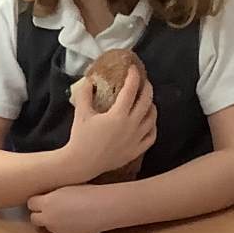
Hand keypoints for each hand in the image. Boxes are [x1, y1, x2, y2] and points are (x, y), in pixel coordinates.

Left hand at [27, 185, 116, 232]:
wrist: (103, 207)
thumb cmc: (89, 193)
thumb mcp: (66, 188)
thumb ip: (53, 194)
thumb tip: (47, 196)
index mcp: (47, 202)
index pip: (30, 203)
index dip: (37, 202)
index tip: (42, 200)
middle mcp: (48, 217)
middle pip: (34, 219)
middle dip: (40, 215)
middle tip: (50, 210)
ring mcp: (56, 229)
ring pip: (47, 227)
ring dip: (52, 222)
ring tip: (67, 215)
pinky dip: (64, 229)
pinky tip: (76, 222)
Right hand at [63, 64, 153, 181]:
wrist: (82, 163)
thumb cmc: (81, 137)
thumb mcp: (81, 113)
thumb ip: (85, 94)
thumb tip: (89, 80)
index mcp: (118, 115)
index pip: (131, 90)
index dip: (133, 76)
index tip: (132, 69)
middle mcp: (131, 126)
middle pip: (146, 101)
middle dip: (147, 88)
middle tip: (143, 81)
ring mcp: (136, 139)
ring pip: (152, 118)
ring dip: (151, 105)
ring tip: (147, 100)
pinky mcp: (136, 150)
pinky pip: (152, 136)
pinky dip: (153, 126)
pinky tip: (149, 121)